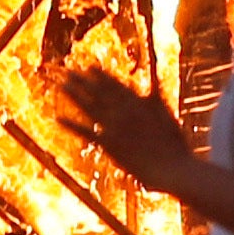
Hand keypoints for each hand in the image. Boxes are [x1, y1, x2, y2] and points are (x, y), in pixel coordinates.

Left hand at [52, 63, 196, 194]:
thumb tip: (152, 87)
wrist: (173, 168)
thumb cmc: (175, 145)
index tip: (90, 67)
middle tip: (68, 70)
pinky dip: (71, 125)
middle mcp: (124, 111)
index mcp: (139, 102)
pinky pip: (86, 132)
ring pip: (89, 106)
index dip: (101, 75)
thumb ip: (157, 98)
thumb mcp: (167, 115)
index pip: (116, 85)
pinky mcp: (109, 144)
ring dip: (74, 94)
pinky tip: (58, 119)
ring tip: (61, 85)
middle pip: (99, 91)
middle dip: (83, 80)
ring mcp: (116, 126)